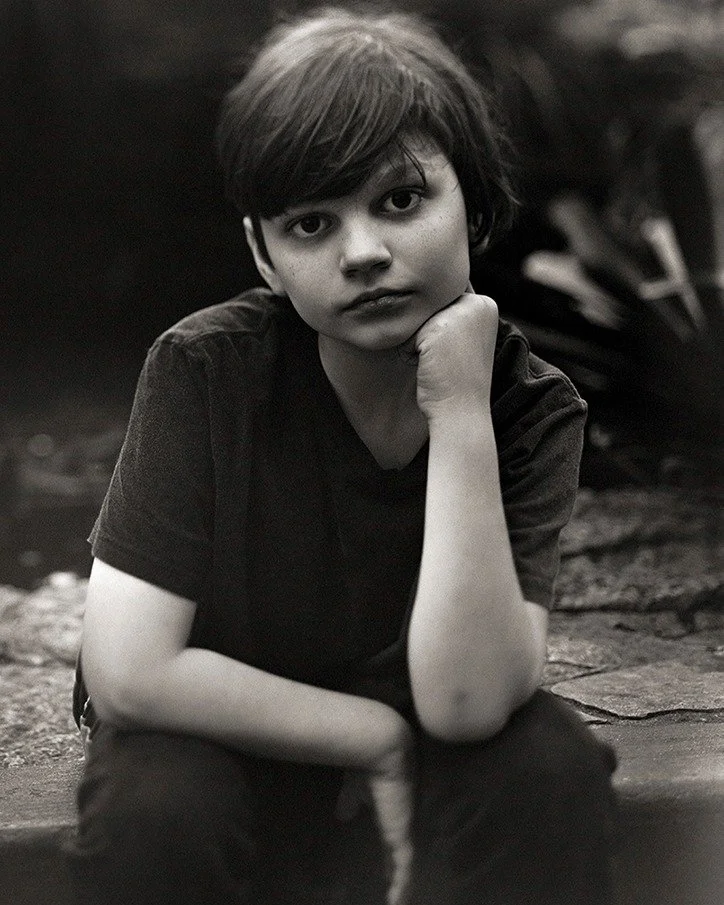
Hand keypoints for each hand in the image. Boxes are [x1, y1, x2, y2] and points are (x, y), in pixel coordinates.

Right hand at [336, 718, 415, 904]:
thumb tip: (343, 815)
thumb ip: (352, 802)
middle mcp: (401, 821)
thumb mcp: (354, 788)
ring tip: (396, 904)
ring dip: (403, 887)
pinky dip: (402, 888)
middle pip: (402, 854)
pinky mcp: (402, 835)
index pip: (392, 838)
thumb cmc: (366, 763)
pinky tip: (397, 904)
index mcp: (391, 810)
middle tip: (395, 890)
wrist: (381, 748)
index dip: (390, 856)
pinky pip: (405, 870)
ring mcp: (404, 829)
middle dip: (398, 873)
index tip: (387, 870)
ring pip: (407, 866)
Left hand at [414, 292, 498, 420]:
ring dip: (419, 343)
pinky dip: (410, 353)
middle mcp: (477, 303)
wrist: (461, 410)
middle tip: (448, 360)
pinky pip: (407, 335)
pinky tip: (430, 367)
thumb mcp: (464, 338)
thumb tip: (420, 295)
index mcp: (486, 304)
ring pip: (418, 320)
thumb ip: (452, 313)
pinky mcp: (437, 327)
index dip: (441, 330)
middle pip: (430, 308)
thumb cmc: (458, 379)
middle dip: (429, 335)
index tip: (456, 354)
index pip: (445, 302)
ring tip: (440, 363)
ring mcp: (458, 313)